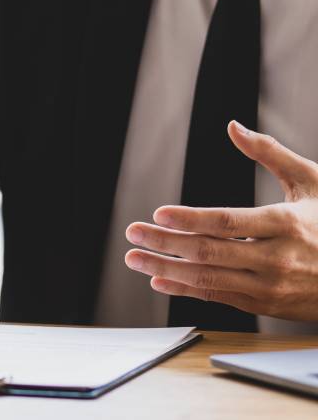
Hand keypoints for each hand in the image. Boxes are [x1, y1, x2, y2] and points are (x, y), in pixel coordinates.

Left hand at [125, 121, 317, 320]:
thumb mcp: (312, 181)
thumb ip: (270, 153)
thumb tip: (233, 126)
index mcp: (287, 223)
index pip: (228, 223)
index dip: (190, 219)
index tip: (158, 213)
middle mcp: (278, 258)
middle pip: (210, 252)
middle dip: (165, 244)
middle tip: (132, 234)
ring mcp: (271, 286)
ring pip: (210, 280)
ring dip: (166, 269)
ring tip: (135, 258)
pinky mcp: (266, 304)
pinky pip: (219, 298)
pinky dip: (186, 290)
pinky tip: (160, 279)